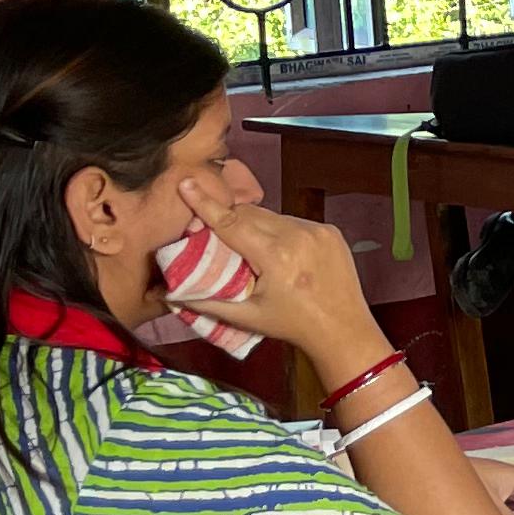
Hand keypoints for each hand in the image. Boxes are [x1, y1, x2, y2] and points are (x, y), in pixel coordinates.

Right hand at [165, 181, 381, 369]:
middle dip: (229, 219)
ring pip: (273, 216)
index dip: (206, 204)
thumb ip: (206, 302)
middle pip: (250, 214)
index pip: (231, 223)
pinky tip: (280, 251)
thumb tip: (170, 292)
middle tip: (215, 233)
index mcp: (276, 256)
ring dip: (256, 225)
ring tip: (252, 249)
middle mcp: (299, 236)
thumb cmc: (292, 325)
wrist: (344, 330)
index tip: (187, 184)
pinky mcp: (332, 231)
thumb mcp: (247, 316)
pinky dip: (280, 230)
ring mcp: (319, 230)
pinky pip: (295, 221)